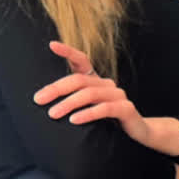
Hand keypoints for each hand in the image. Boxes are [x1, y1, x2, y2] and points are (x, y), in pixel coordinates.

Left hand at [36, 42, 178, 156]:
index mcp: (97, 81)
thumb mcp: (88, 109)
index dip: (68, 51)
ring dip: (68, 103)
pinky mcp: (126, 109)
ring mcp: (118, 95)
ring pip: (90, 93)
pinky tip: (74, 120)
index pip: (82, 61)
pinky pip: (105, 109)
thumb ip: (72, 102)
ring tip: (53, 114)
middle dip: (56, 89)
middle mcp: (107, 84)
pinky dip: (88, 113)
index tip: (52, 45)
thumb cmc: (108, 122)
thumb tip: (42, 101)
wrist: (139, 133)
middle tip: (38, 99)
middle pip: (79, 80)